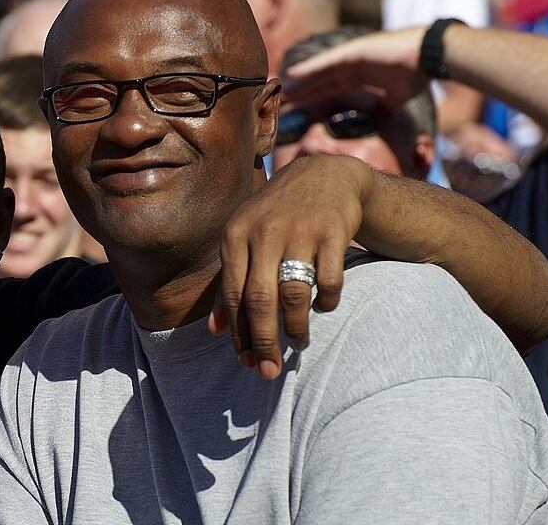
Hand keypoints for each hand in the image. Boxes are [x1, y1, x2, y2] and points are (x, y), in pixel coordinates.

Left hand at [209, 155, 370, 378]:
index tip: (245, 362)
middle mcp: (264, 231)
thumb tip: (214, 331)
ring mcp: (300, 230)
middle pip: (261, 299)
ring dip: (297, 327)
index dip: (238, 333)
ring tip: (299, 342)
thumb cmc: (275, 218)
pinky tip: (323, 307)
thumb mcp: (243, 240)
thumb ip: (229, 283)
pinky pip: (329, 282)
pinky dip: (327, 303)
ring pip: (295, 294)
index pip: (232, 294)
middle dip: (264, 341)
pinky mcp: (333, 232)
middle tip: (269, 370)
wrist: (323, 176)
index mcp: (235, 235)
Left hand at [282, 27, 429, 112]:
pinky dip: (308, 69)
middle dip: (297, 93)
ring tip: (277, 91)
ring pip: (317, 73)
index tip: (293, 110)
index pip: (327, 91)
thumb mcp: (395, 101)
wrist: (428, 58)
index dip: (309, 100)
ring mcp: (348, 59)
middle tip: (276, 103)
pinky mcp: (351, 52)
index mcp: (357, 78)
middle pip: (316, 83)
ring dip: (298, 82)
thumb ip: (384, 110)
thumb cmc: (416, 76)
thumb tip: (383, 127)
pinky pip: (325, 62)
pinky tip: (291, 75)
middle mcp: (349, 68)